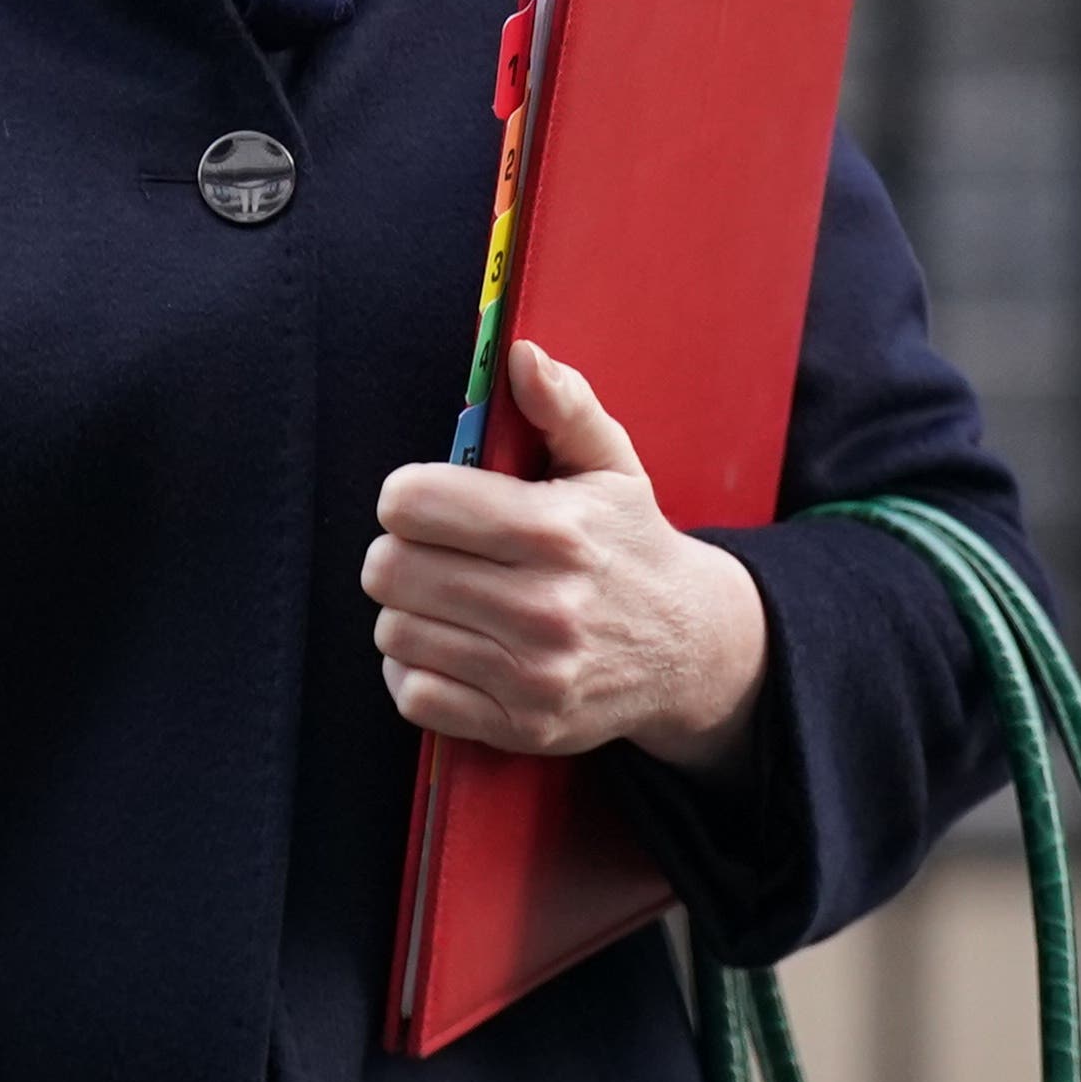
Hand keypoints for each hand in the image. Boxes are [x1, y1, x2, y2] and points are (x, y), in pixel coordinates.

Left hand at [363, 339, 772, 774]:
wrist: (691, 649)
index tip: (427, 501)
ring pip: (394, 631)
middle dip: (399, 552)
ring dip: (407, 612)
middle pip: (390, 569)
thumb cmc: (632, 546)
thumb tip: (520, 356)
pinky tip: (449, 647)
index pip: (412, 503)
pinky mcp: (522, 725)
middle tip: (430, 552)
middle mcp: (545, 605)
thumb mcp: (611, 465)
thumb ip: (563, 405)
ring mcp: (533, 673)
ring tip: (444, 599)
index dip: (407, 495)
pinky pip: (414, 695)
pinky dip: (416, 670)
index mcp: (557, 529)